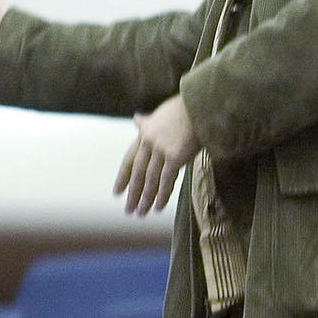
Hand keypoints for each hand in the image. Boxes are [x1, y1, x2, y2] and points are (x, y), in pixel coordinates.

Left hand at [114, 93, 199, 215]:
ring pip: (150, 179)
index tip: (117, 192)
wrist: (200, 104)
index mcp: (144, 133)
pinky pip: (167, 179)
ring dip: (145, 198)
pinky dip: (162, 194)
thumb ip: (148, 121)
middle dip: (133, 193)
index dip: (123, 177)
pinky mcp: (174, 156)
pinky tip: (159, 206)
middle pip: (138, 173)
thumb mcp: (161, 113)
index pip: (130, 159)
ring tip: (141, 213)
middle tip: (129, 210)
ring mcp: (160, 149)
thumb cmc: (185, 107)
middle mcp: (149, 142)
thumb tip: (136, 118)